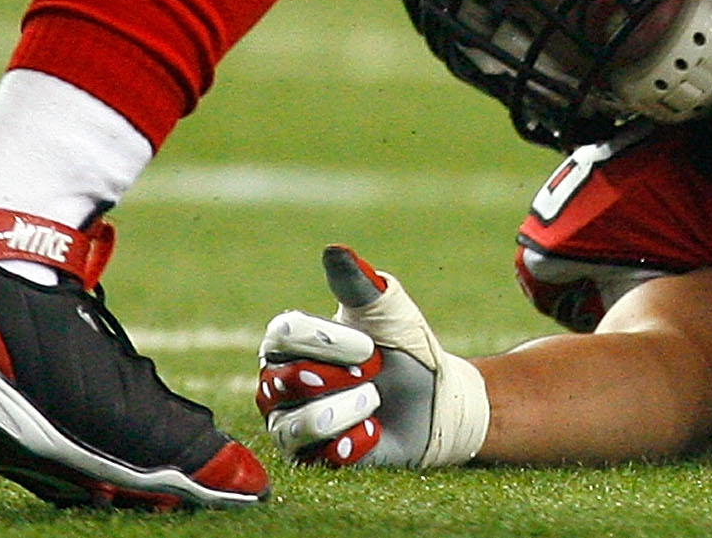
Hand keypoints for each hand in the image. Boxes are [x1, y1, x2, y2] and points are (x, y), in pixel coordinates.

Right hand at [255, 246, 488, 470]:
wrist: (435, 400)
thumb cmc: (404, 347)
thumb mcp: (388, 311)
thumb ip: (359, 283)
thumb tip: (334, 250)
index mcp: (287, 340)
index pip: (284, 334)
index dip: (328, 340)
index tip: (368, 345)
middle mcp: (276, 382)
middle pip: (289, 379)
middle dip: (342, 376)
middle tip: (373, 371)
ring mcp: (288, 425)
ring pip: (301, 424)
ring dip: (350, 410)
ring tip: (375, 401)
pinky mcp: (309, 461)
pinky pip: (323, 456)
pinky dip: (359, 439)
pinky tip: (375, 429)